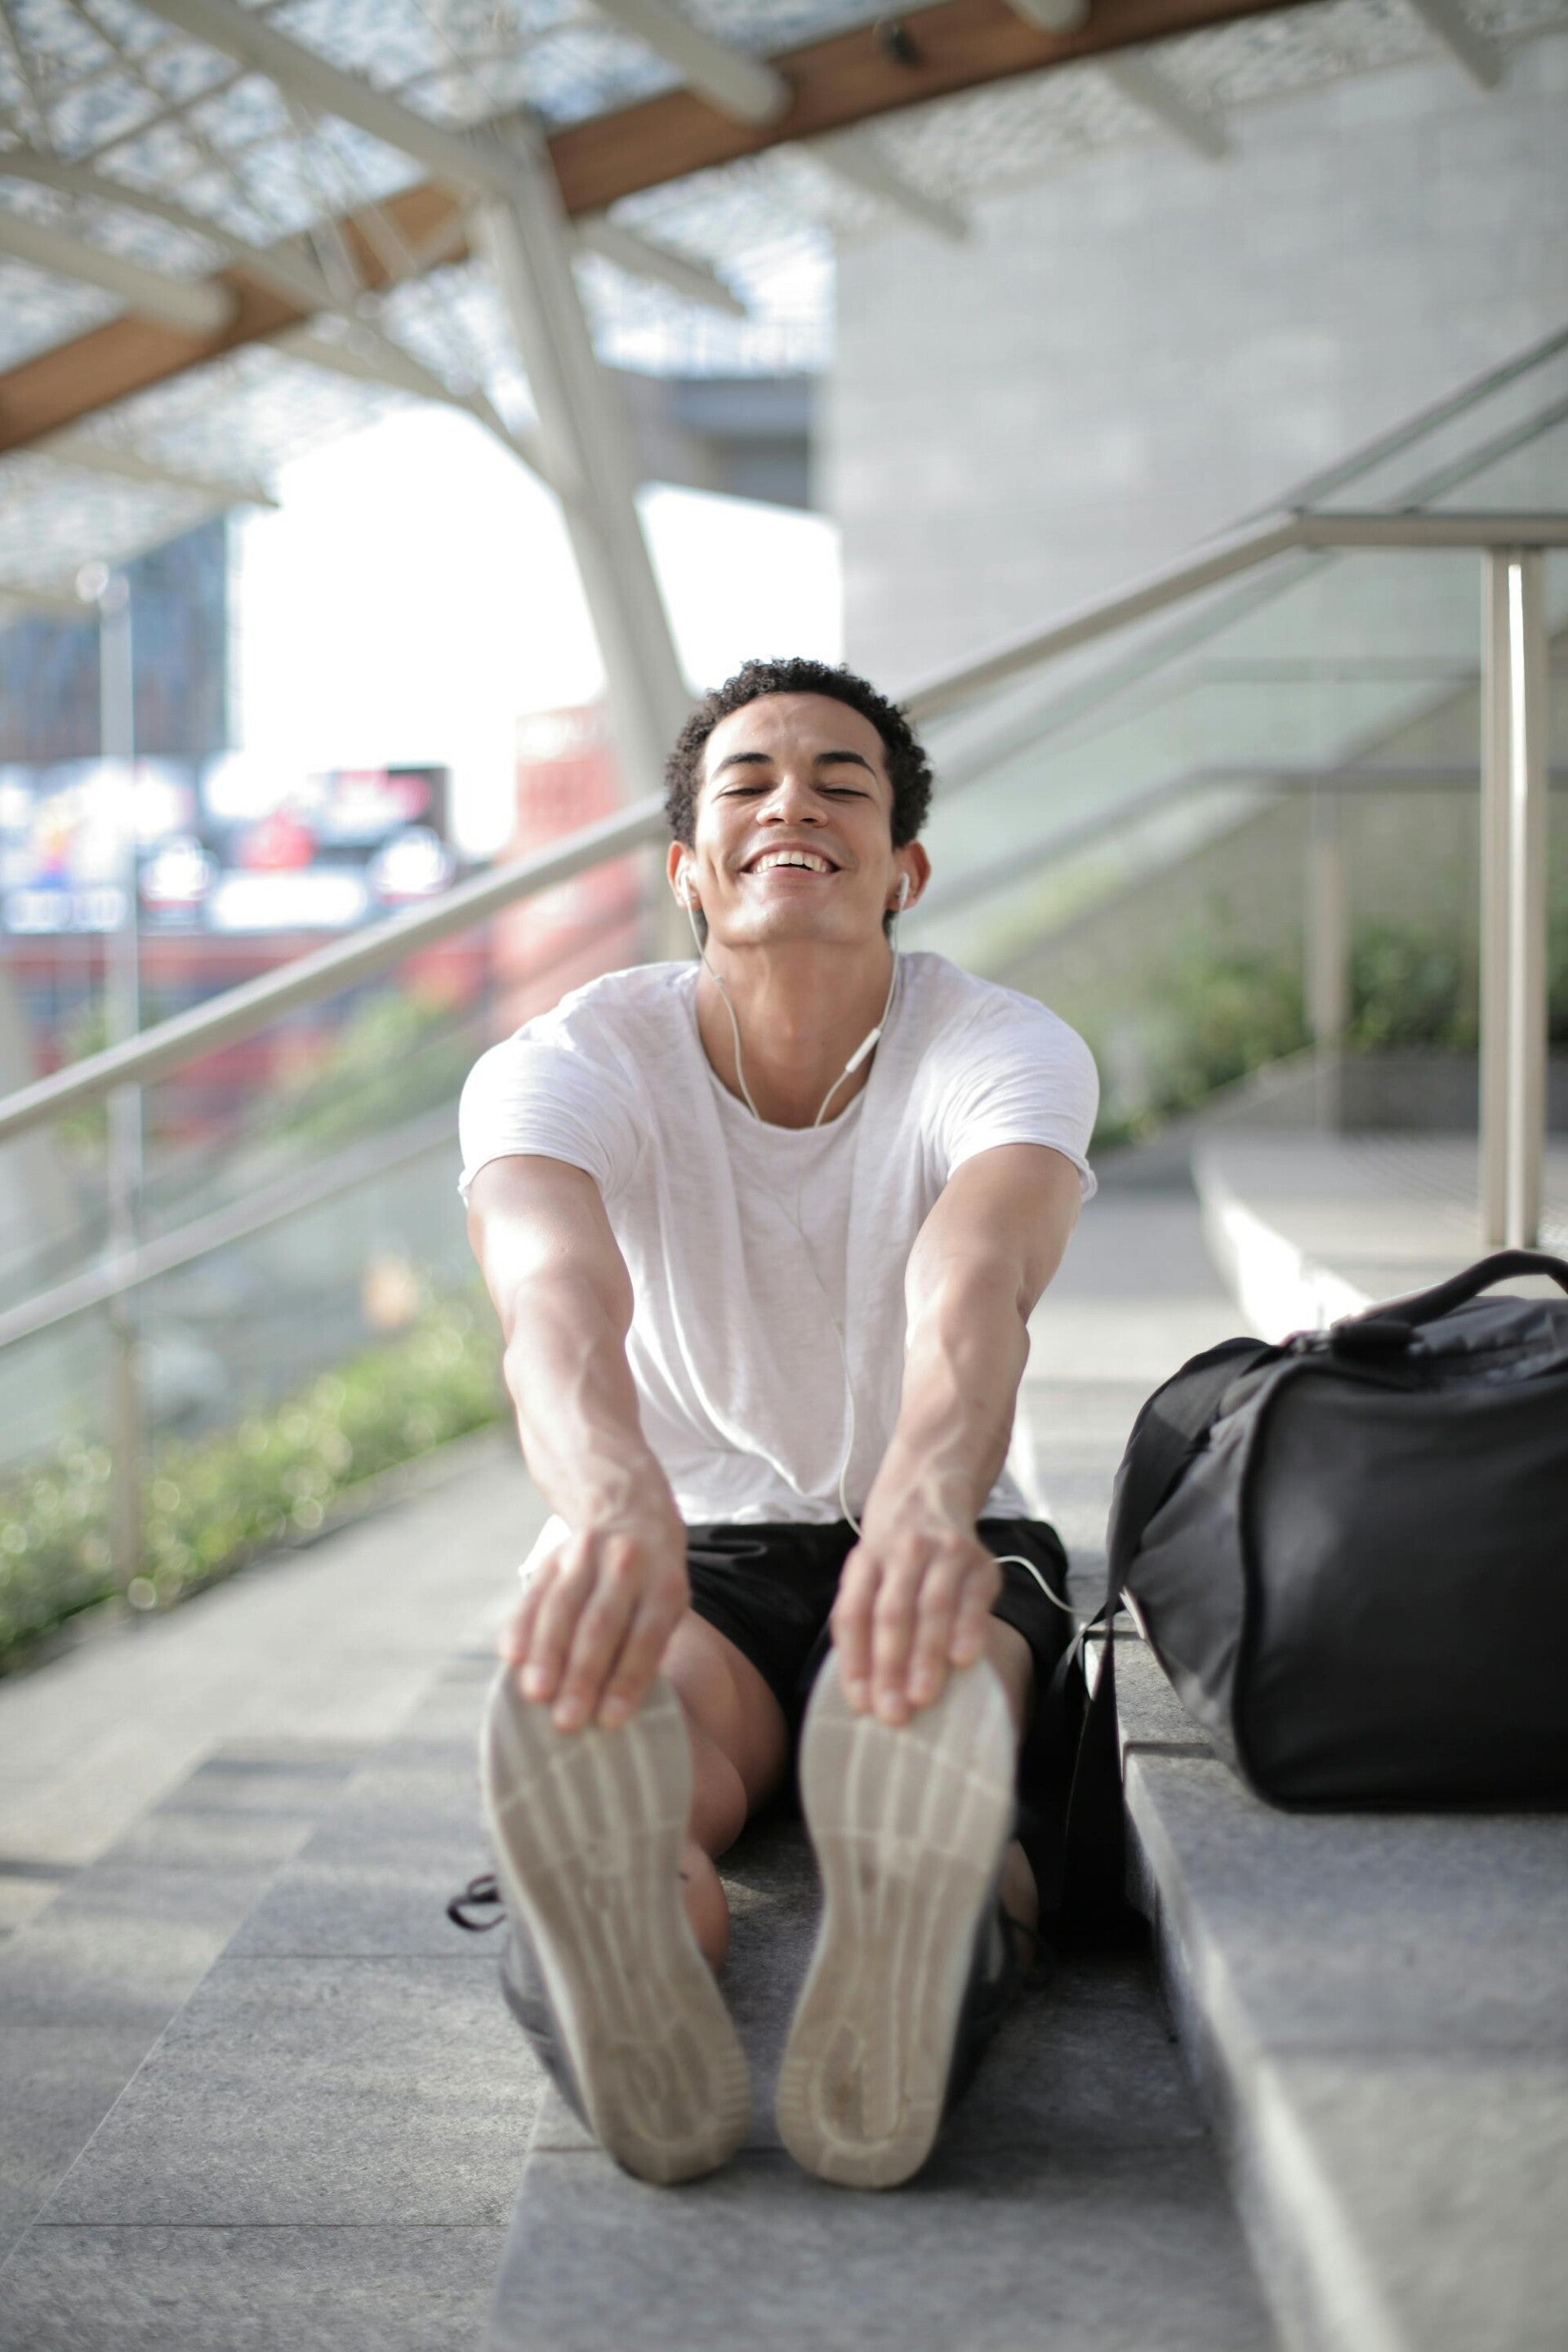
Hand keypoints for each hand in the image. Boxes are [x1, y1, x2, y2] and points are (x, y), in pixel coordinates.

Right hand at [500, 1509, 688, 1732]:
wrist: (630, 1510)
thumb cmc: (651, 1583)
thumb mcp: (666, 1606)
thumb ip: (646, 1649)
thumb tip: (614, 1710)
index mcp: (664, 1586)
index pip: (646, 1637)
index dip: (627, 1679)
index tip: (609, 1720)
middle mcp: (628, 1566)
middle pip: (601, 1625)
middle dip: (582, 1675)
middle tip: (566, 1721)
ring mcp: (588, 1556)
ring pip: (563, 1608)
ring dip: (547, 1654)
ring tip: (535, 1694)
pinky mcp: (554, 1555)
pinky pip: (534, 1593)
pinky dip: (521, 1626)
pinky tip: (510, 1656)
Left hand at [829, 1496, 999, 1725]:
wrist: (930, 1486)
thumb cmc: (894, 1551)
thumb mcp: (867, 1571)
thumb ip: (863, 1620)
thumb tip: (864, 1690)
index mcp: (864, 1561)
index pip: (852, 1614)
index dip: (855, 1660)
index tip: (861, 1704)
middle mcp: (900, 1552)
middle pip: (891, 1613)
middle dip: (890, 1667)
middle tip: (892, 1714)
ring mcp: (942, 1552)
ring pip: (931, 1606)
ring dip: (926, 1655)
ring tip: (924, 1698)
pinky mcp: (980, 1560)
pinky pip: (973, 1597)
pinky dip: (968, 1628)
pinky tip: (963, 1659)